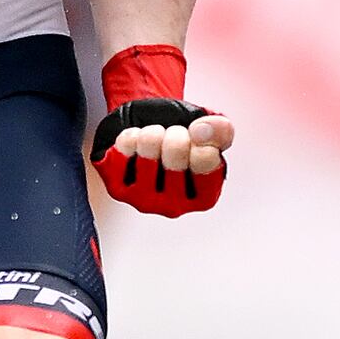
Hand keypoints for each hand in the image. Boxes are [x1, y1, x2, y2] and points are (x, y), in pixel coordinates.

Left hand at [88, 45, 232, 216]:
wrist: (145, 141)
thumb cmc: (181, 142)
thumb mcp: (211, 135)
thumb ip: (222, 131)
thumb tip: (202, 132)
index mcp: (204, 198)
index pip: (206, 157)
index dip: (201, 137)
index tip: (196, 140)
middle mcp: (175, 206)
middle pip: (176, 149)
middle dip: (176, 132)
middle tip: (173, 141)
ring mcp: (144, 200)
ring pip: (149, 144)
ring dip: (153, 132)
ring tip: (155, 143)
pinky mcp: (118, 189)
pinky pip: (125, 145)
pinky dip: (131, 136)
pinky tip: (136, 148)